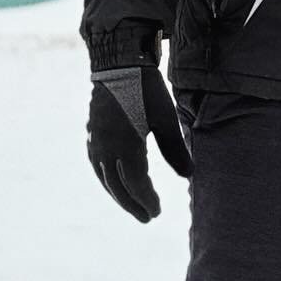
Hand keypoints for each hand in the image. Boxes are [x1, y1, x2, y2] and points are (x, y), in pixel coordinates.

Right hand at [88, 60, 192, 223]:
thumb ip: (176, 149)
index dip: (146, 200)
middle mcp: (106, 148)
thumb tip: (188, 176)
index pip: (136, 183)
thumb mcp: (166, 119)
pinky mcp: (93, 134)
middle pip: (118, 186)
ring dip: (119, 195)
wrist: (119, 63)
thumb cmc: (146, 89)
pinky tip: (115, 183)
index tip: (158, 211)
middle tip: (148, 217)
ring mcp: (96, 141)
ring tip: (133, 205)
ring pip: (105, 178)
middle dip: (133, 204)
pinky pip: (98, 166)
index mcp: (125, 145)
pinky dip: (108, 179)